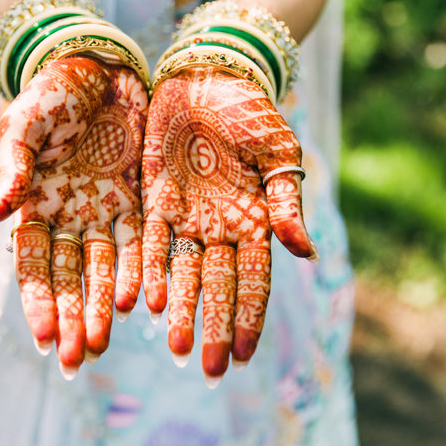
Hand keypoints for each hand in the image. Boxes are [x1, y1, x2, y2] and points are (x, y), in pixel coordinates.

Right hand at [0, 57, 146, 377]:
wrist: (97, 66)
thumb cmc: (51, 92)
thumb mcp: (24, 127)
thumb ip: (11, 173)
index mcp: (34, 206)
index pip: (33, 264)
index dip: (38, 301)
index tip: (45, 337)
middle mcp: (69, 217)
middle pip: (69, 278)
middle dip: (72, 318)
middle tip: (77, 359)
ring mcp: (104, 211)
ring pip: (103, 269)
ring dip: (103, 306)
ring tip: (105, 343)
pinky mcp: (138, 199)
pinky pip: (140, 242)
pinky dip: (139, 270)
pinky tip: (142, 301)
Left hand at [141, 67, 316, 385]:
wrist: (210, 77)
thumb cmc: (252, 113)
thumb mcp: (278, 153)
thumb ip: (286, 203)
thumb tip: (305, 252)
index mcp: (255, 222)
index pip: (253, 280)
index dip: (247, 317)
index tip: (242, 355)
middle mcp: (219, 229)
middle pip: (215, 287)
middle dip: (211, 326)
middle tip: (205, 368)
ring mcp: (186, 218)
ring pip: (181, 273)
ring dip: (178, 309)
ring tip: (174, 346)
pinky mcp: (155, 201)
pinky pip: (150, 243)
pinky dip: (147, 272)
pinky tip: (141, 301)